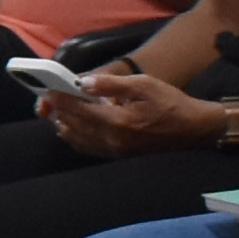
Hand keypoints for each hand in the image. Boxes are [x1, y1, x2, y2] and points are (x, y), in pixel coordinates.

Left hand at [34, 65, 226, 154]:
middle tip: (45, 99)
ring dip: (64, 124)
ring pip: (78, 139)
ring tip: (54, 111)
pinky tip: (71, 128)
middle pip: (74, 125)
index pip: (79, 109)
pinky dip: (76, 138)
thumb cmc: (170, 103)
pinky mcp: (119, 155)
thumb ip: (112, 84)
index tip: (48, 89)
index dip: (61, 99)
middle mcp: (112, 140)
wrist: (193, 129)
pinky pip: (89, 148)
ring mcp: (115, 151)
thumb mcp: (143, 85)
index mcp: (117, 121)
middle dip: (58, 111)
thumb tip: (84, 82)